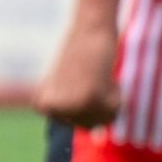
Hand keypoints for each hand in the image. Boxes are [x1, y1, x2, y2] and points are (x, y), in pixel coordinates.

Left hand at [36, 12, 121, 127]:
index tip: (79, 82)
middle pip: (91, 125)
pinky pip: (116, 110)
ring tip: (97, 76)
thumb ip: (75, 109)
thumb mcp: (67, 84)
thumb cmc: (79, 54)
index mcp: (43, 106)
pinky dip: (117, 93)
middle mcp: (53, 109)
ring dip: (110, 99)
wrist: (89, 27)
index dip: (87, 103)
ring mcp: (71, 105)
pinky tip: (105, 75)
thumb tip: (95, 133)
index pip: (76, 124)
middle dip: (100, 103)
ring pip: (105, 120)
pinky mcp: (90, 98)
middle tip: (91, 77)